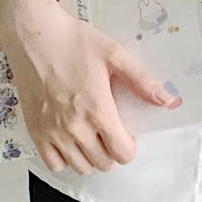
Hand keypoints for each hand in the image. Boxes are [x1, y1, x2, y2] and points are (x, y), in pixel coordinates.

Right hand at [0, 4, 180, 174]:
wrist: (34, 35)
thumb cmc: (74, 42)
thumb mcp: (114, 54)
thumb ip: (141, 81)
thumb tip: (167, 100)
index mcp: (98, 110)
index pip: (123, 154)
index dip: (129, 146)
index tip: (126, 131)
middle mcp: (75, 127)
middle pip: (103, 163)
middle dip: (112, 150)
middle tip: (109, 129)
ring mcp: (52, 132)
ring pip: (80, 166)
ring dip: (90, 156)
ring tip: (90, 134)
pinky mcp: (34, 131)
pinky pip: (53, 163)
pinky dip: (64, 158)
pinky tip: (68, 139)